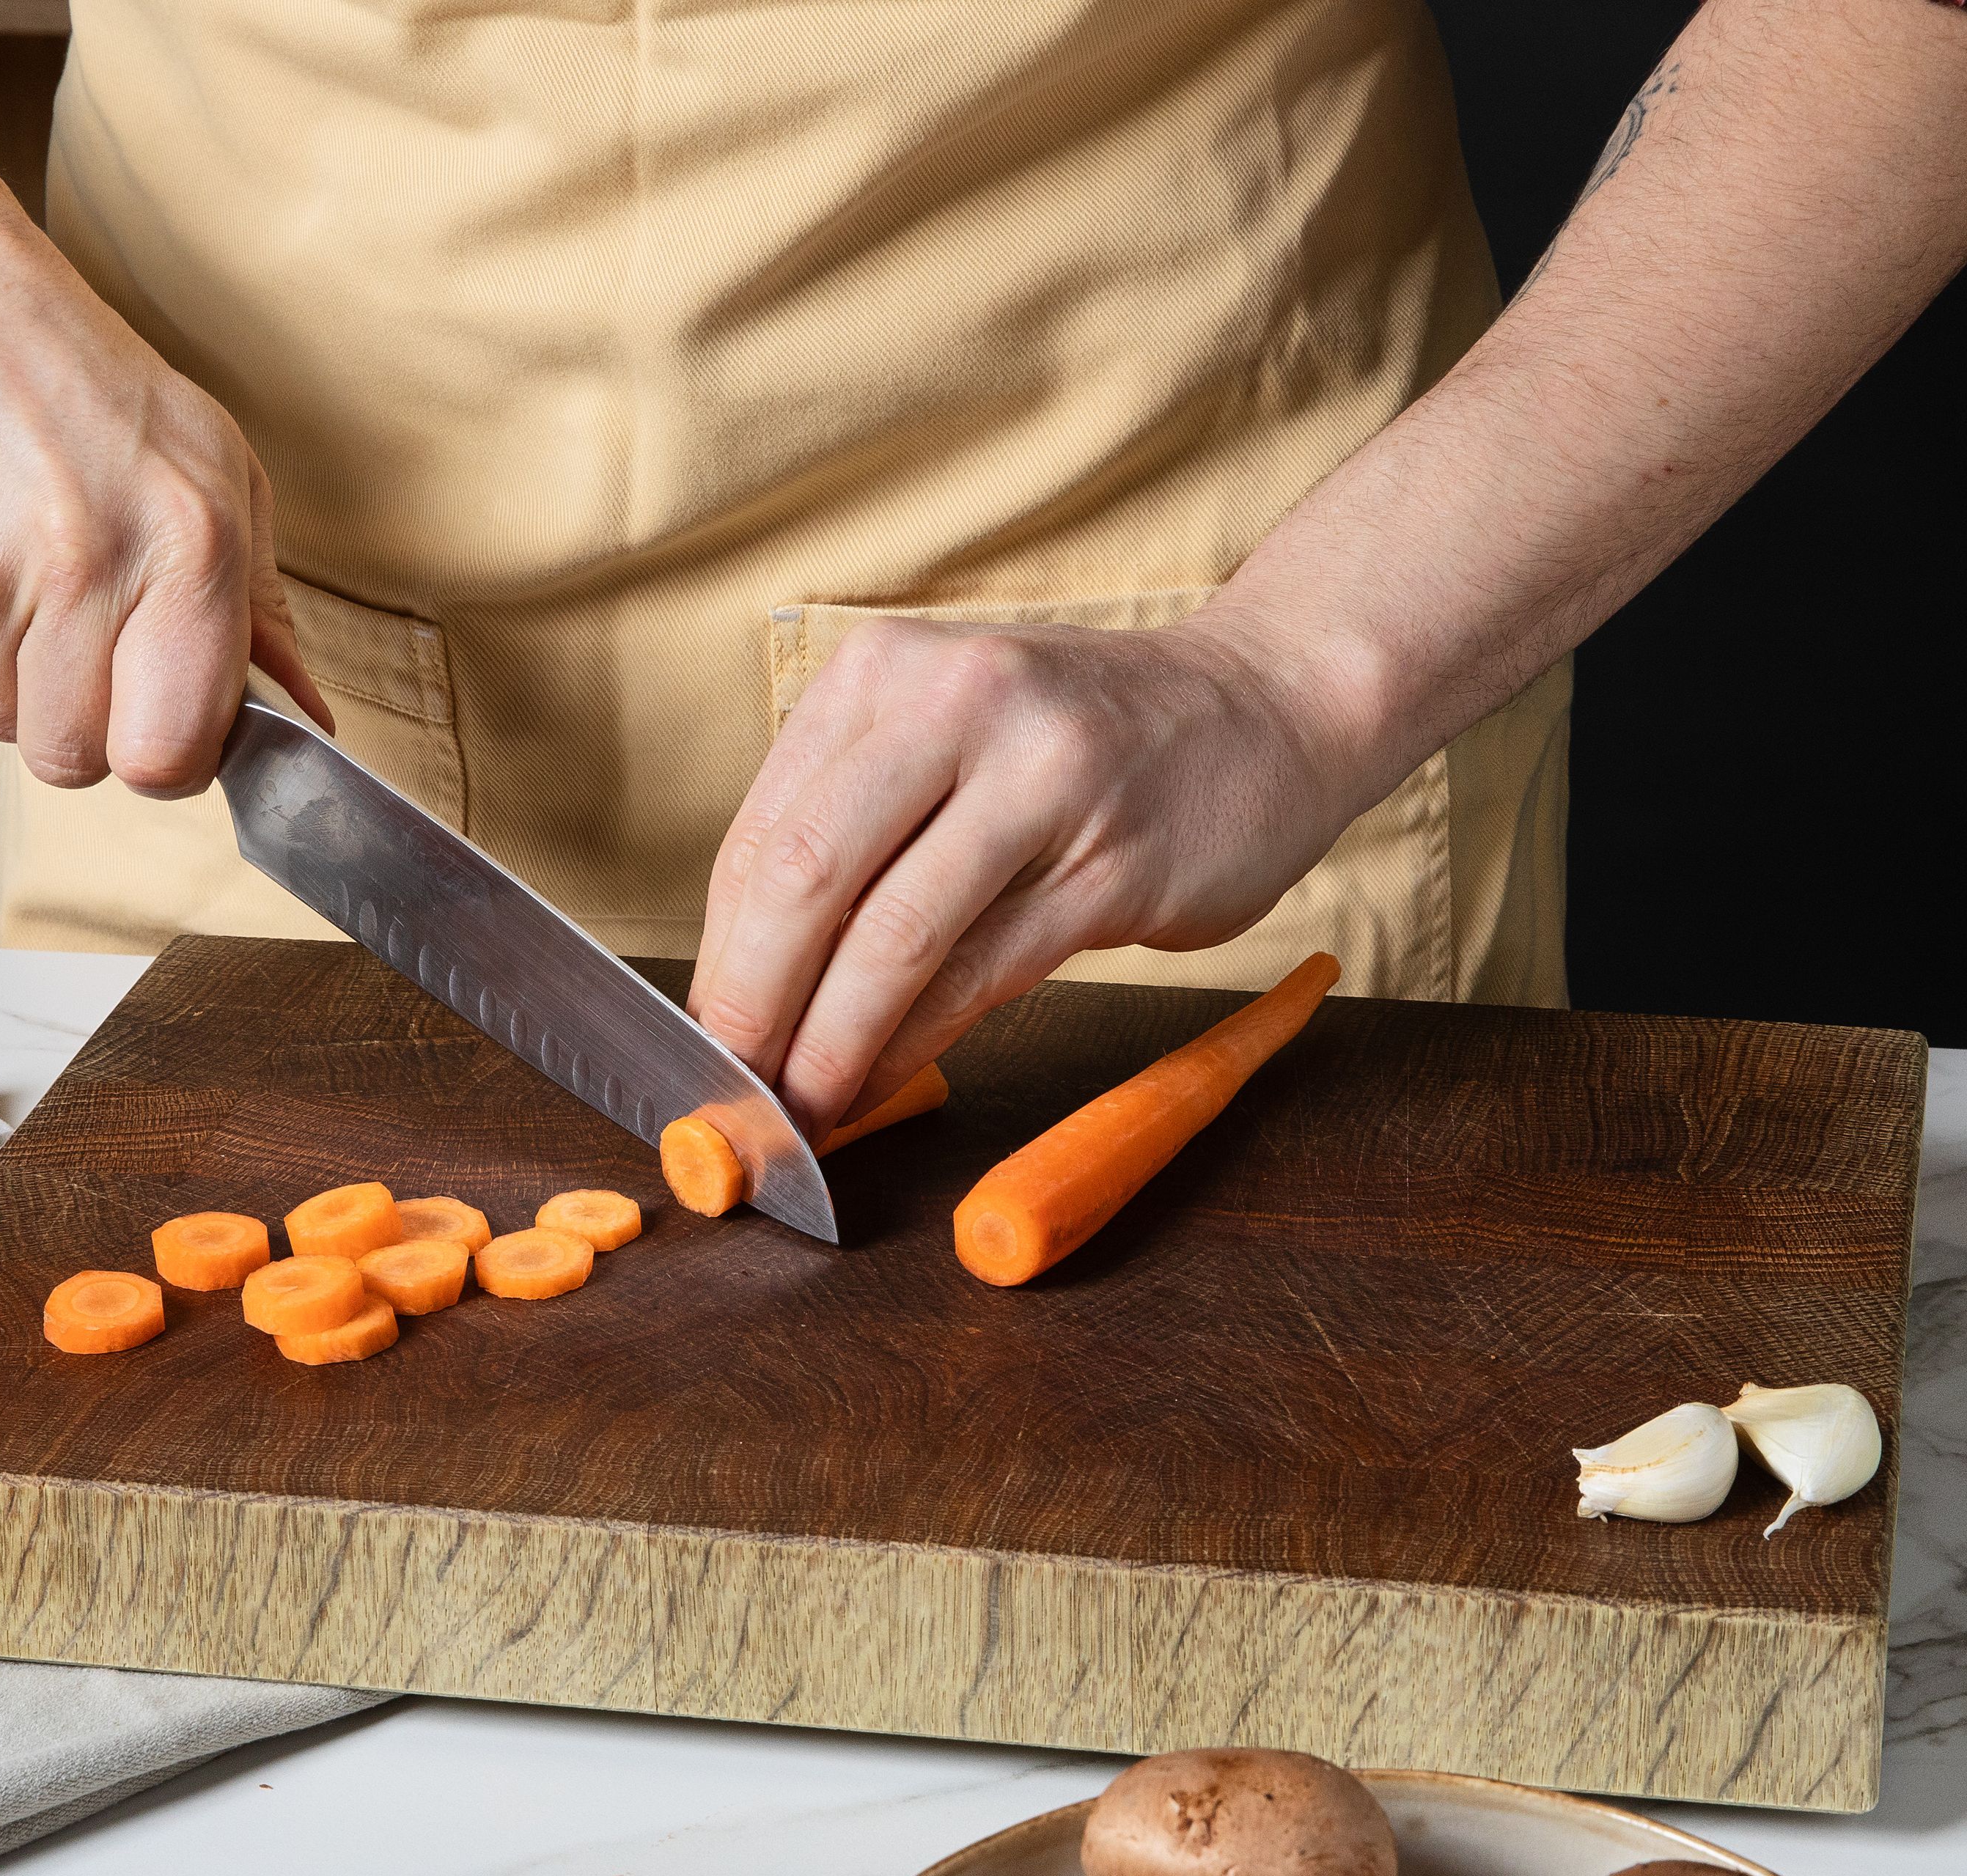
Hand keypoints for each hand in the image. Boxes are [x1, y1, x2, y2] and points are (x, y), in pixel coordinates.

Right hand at [0, 229, 323, 793]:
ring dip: (12, 678)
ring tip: (20, 572)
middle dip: (82, 724)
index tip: (160, 718)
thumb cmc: (87, 384)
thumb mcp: (217, 468)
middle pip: (76, 761)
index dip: (166, 755)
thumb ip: (263, 611)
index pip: (173, 753)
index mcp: (191, 543)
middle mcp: (86, 564)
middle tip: (81, 637)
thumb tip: (308, 726)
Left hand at [686, 609, 1382, 1138]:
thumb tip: (746, 983)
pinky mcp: (1110, 863)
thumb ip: (853, 827)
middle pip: (806, 880)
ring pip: (893, 939)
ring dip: (831, 1046)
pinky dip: (912, 1047)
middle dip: (752, 1008)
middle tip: (730, 1095)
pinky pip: (980, 975)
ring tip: (798, 1112)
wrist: (1270, 707)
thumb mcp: (949, 735)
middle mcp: (955, 704)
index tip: (696, 1044)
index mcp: (885, 672)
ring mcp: (1040, 780)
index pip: (762, 836)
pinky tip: (876, 1087)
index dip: (716, 958)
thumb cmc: (1086, 743)